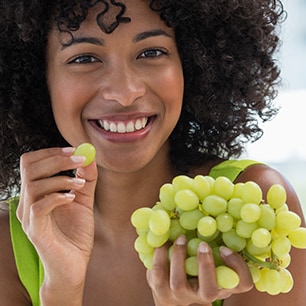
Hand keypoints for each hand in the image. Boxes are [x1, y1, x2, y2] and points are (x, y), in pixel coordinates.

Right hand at [17, 147, 97, 290]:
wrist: (73, 265)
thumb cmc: (76, 233)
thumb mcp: (85, 200)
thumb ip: (86, 179)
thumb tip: (89, 156)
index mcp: (37, 193)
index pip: (32, 162)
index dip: (51, 153)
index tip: (73, 150)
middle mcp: (28, 202)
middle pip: (29, 168)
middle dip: (56, 159)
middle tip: (79, 160)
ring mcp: (29, 217)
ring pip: (34, 184)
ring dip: (61, 178)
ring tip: (80, 185)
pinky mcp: (35, 230)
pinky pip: (39, 206)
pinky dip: (57, 196)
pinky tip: (72, 198)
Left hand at [147, 236, 252, 305]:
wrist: (173, 295)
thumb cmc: (199, 268)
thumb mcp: (214, 257)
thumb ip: (219, 241)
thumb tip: (220, 211)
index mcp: (223, 284)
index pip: (242, 283)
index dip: (238, 267)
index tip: (226, 248)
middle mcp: (204, 294)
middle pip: (209, 291)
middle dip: (205, 266)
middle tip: (203, 244)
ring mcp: (181, 295)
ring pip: (178, 282)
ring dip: (179, 256)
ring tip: (181, 238)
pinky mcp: (162, 291)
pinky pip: (158, 273)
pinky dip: (160, 254)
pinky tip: (163, 242)